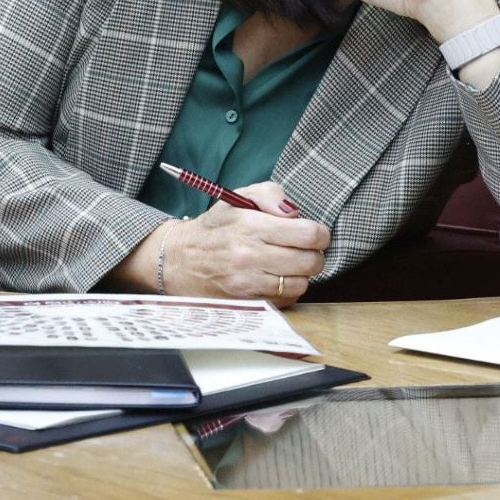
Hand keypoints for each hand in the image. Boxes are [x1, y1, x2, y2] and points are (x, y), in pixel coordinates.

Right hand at [164, 182, 330, 307]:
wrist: (180, 260)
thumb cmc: (215, 227)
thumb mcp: (239, 198)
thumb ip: (272, 195)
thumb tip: (295, 213)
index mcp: (251, 226)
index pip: (308, 234)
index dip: (320, 233)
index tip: (315, 233)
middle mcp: (250, 256)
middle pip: (311, 262)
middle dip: (315, 254)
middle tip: (305, 249)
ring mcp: (248, 284)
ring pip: (301, 284)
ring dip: (302, 274)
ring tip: (290, 264)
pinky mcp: (247, 303)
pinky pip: (286, 300)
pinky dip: (288, 290)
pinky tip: (278, 278)